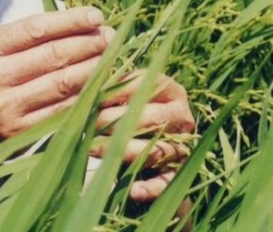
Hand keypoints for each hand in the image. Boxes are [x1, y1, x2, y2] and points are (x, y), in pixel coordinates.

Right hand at [0, 7, 111, 160]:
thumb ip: (22, 38)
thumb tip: (74, 22)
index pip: (35, 29)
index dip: (70, 20)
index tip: (95, 16)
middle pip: (53, 55)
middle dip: (88, 43)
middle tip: (110, 37)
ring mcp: (7, 108)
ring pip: (63, 83)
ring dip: (93, 68)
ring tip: (109, 57)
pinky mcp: (20, 132)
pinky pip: (62, 110)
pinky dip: (85, 95)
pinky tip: (98, 85)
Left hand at [93, 73, 195, 201]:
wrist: (131, 145)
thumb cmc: (115, 110)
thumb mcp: (113, 94)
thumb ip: (105, 86)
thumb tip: (92, 82)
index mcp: (168, 89)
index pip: (145, 86)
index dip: (117, 92)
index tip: (94, 98)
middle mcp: (180, 116)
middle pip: (152, 118)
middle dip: (117, 122)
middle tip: (90, 124)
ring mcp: (181, 144)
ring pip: (156, 149)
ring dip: (124, 151)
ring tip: (94, 149)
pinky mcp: (175, 173)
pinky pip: (166, 182)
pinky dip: (150, 188)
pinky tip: (133, 190)